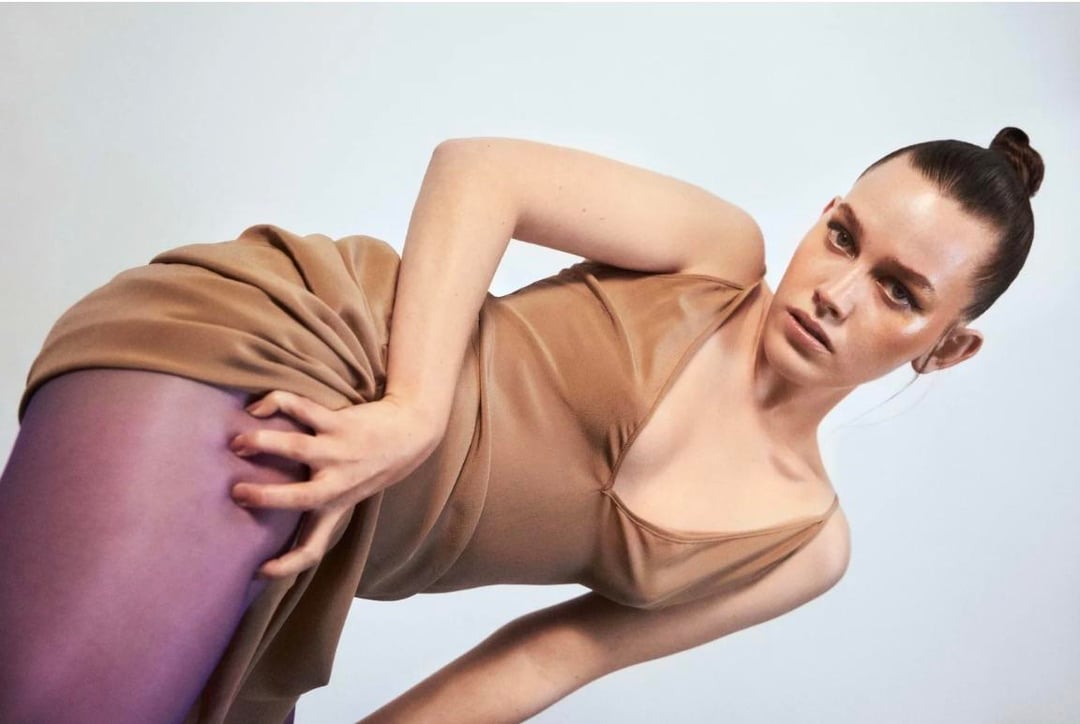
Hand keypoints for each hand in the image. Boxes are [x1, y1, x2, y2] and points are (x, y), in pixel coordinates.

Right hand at [228, 390, 441, 579]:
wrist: (413, 431)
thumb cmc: (375, 465)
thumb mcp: (353, 492)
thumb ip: (324, 502)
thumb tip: (276, 517)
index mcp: (337, 506)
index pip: (313, 548)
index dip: (287, 565)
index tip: (259, 572)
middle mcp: (336, 483)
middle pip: (300, 498)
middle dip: (266, 498)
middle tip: (236, 493)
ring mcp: (338, 451)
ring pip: (296, 447)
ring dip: (262, 443)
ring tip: (238, 442)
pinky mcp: (339, 423)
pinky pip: (304, 409)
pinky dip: (278, 403)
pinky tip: (259, 407)